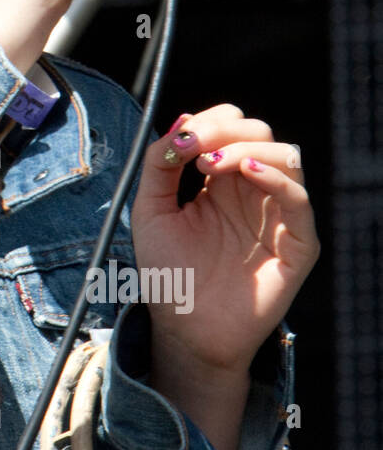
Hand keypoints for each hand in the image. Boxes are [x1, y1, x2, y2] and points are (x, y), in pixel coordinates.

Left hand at [131, 104, 319, 379]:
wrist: (183, 330)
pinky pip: (298, 199)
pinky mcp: (297, 244)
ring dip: (247, 148)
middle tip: (194, 147)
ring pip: (286, 156)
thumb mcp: (150, 210)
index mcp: (222, 182)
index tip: (181, 137)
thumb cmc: (168, 274)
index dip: (210, 122)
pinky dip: (275, 177)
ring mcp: (278, 215)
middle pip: (260, 133)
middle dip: (225, 130)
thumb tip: (181, 119)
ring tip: (212, 163)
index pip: (232, 128)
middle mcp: (254, 192)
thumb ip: (160, 164)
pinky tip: (246, 172)